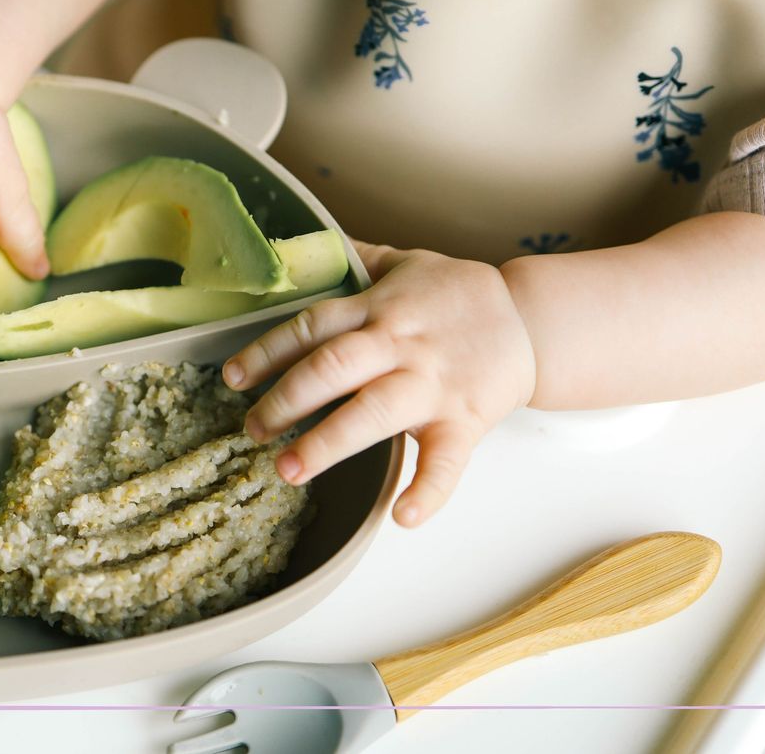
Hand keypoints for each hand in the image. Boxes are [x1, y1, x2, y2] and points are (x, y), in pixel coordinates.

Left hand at [223, 240, 536, 527]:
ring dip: (327, 444)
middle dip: (285, 401)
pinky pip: (447, 461)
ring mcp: (432, 385)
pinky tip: (402, 517)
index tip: (233, 376)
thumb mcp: (405, 262)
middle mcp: (399, 345)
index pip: (312, 327)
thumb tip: (302, 247)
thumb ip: (354, 258)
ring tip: (288, 471)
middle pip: (332, 369)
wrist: (532, 321)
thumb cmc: (458, 295)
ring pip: (373, 413)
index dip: (268, 351)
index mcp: (378, 308)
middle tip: (252, 429)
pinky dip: (428, 491)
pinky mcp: (465, 420)